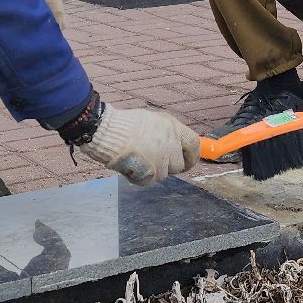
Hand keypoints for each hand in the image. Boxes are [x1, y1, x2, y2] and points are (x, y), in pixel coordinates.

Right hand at [76, 106, 201, 185]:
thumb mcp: (153, 121)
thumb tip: (175, 146)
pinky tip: (131, 166)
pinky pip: (150, 181)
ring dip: (152, 171)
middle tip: (153, 161)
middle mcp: (171, 144)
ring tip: (137, 159)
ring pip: (163, 175)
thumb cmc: (126, 124)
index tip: (187, 161)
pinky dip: (141, 177)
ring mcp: (162, 159)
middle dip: (168, 166)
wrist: (107, 131)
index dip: (192, 155)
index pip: (194, 144)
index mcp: (173, 128)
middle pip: (179, 165)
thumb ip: (167, 133)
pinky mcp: (150, 172)